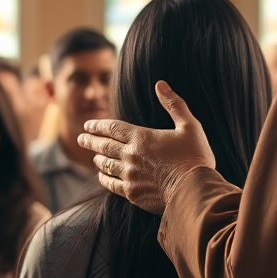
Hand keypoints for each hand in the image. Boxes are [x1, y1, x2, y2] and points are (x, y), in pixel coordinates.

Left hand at [77, 81, 214, 214]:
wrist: (194, 190)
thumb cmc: (195, 157)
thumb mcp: (189, 125)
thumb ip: (174, 104)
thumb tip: (160, 84)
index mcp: (142, 137)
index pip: (113, 128)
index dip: (98, 125)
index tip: (87, 125)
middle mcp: (131, 155)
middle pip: (105, 146)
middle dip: (91, 141)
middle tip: (81, 138)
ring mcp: (130, 175)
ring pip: (106, 165)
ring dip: (98, 159)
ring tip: (93, 156)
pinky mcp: (133, 193)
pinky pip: (111, 185)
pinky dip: (104, 179)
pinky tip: (102, 177)